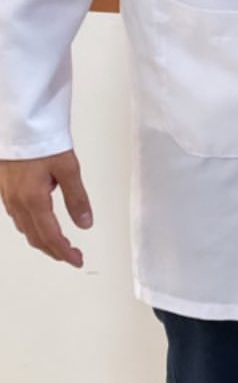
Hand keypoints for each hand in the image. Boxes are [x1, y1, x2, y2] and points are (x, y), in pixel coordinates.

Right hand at [0, 151, 92, 266]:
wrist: (18, 122)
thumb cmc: (41, 140)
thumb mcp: (68, 168)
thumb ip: (77, 198)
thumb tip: (85, 224)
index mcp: (34, 201)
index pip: (50, 237)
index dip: (64, 253)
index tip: (77, 261)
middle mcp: (17, 203)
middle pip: (35, 237)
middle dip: (54, 250)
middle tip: (71, 256)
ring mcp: (7, 197)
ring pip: (24, 228)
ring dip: (42, 240)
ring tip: (58, 244)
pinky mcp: (4, 188)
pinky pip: (16, 217)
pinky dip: (30, 227)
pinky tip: (38, 223)